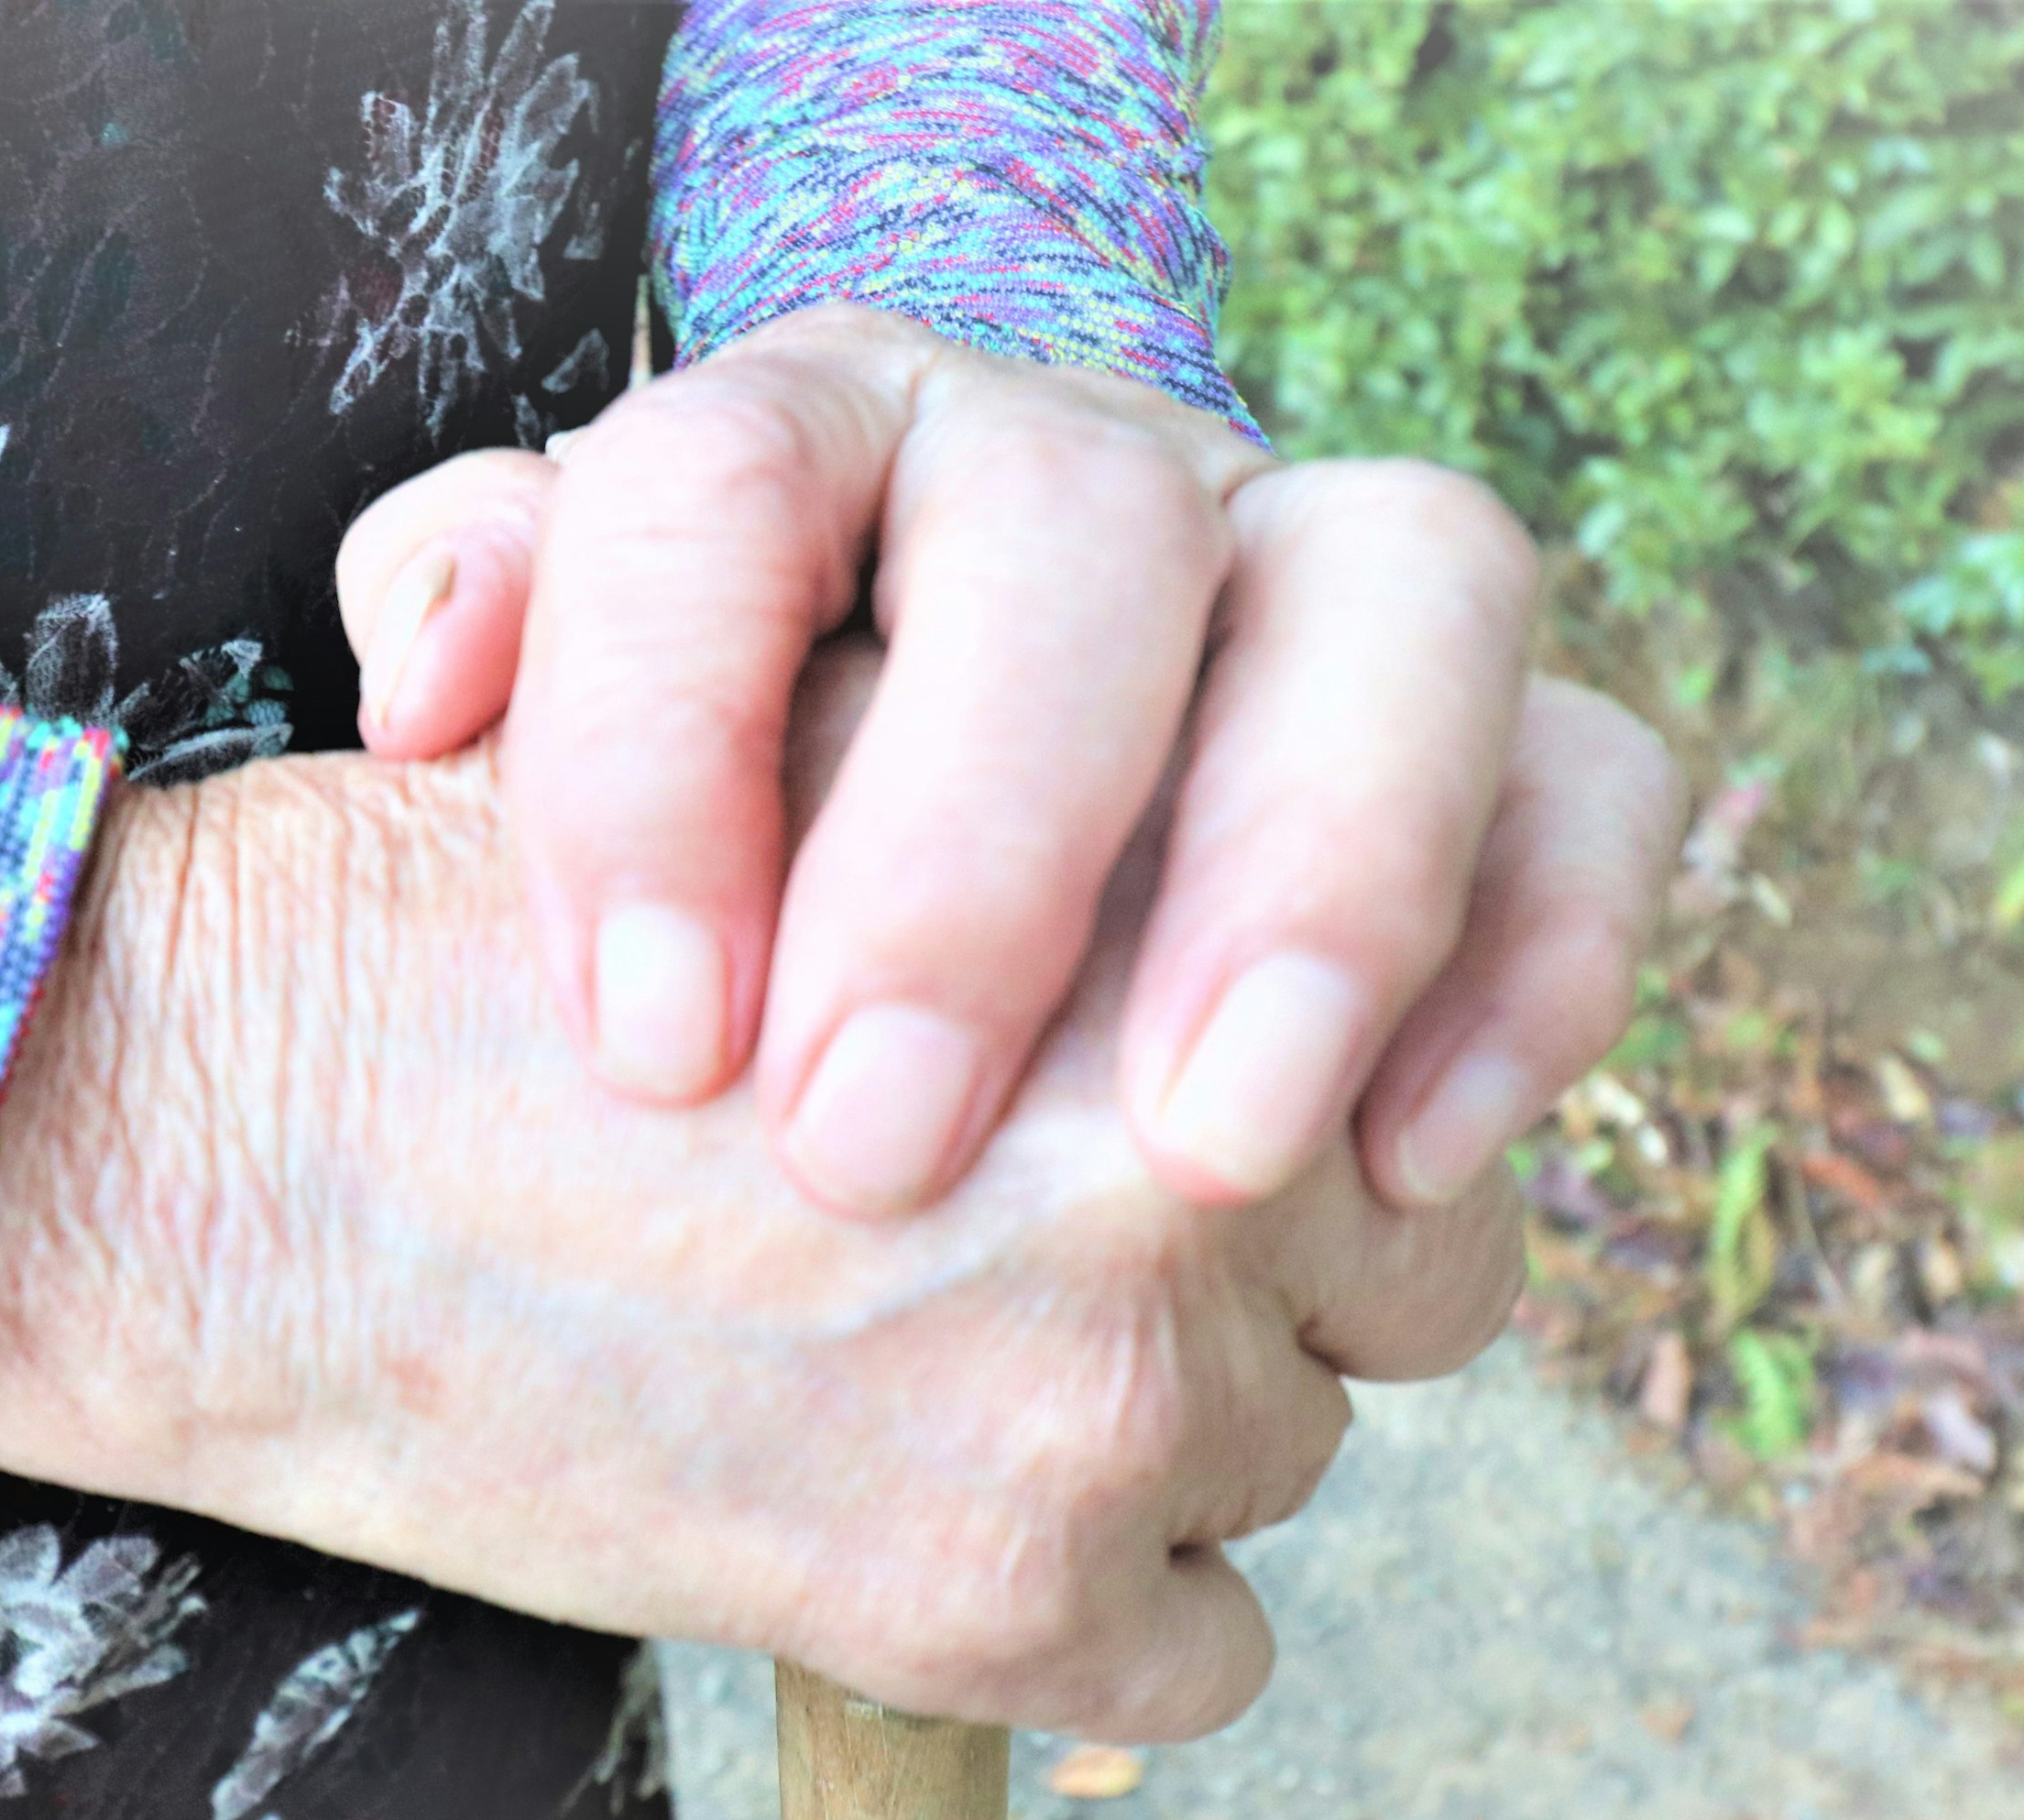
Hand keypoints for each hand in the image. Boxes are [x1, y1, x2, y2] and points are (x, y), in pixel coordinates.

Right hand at [0, 643, 1528, 1735]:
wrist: (225, 1140)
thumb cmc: (476, 909)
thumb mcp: (825, 727)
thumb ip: (1106, 813)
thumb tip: (1294, 988)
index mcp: (1173, 872)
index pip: (1461, 1008)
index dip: (1339, 1057)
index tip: (1219, 1097)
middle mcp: (1196, 1135)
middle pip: (1415, 1269)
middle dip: (1265, 1259)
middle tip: (1011, 1223)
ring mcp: (1112, 1388)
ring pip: (1288, 1457)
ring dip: (1138, 1432)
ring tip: (879, 1347)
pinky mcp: (998, 1608)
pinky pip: (1198, 1654)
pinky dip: (1064, 1612)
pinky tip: (863, 1499)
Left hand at [336, 304, 1680, 1222]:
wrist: (867, 934)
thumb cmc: (677, 875)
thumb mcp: (520, 777)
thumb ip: (472, 652)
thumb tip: (436, 688)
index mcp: (804, 448)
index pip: (714, 500)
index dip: (661, 750)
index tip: (643, 1053)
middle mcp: (1067, 474)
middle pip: (1076, 532)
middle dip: (981, 851)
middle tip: (867, 1151)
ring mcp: (1299, 582)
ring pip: (1412, 588)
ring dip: (1322, 873)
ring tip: (1210, 1159)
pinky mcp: (1487, 744)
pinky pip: (1587, 780)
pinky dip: (1532, 957)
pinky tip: (1404, 1168)